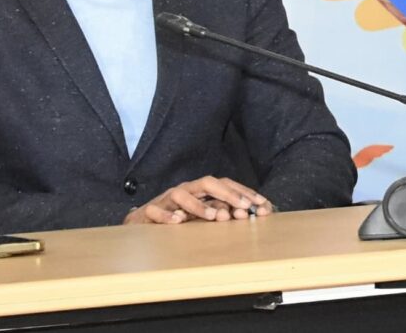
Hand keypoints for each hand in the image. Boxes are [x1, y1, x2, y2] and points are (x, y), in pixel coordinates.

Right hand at [124, 176, 273, 224]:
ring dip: (199, 205)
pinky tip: (177, 221)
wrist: (142, 221)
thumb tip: (247, 216)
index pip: (225, 184)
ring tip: (214, 216)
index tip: (262, 204)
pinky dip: (167, 215)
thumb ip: (222, 213)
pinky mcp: (149, 212)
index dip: (244, 192)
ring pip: (182, 194)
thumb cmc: (177, 217)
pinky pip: (156, 211)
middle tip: (245, 206)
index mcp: (200, 190)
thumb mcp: (201, 215)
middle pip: (207, 183)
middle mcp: (186, 190)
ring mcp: (167, 199)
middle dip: (228, 194)